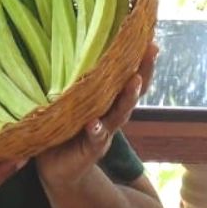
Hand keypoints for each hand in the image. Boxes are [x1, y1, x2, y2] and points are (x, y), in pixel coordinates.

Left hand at [36, 43, 158, 187]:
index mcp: (107, 100)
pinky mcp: (90, 149)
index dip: (141, 61)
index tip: (151, 40)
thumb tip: (68, 41)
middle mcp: (110, 114)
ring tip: (132, 83)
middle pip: (132, 92)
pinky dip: (96, 131)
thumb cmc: (63, 126)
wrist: (55, 167)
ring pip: (119, 114)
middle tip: (151, 52)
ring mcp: (104, 132)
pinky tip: (94, 123)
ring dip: (127, 99)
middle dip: (143, 72)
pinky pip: (95, 139)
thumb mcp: (70, 99)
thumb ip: (76, 80)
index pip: (129, 78)